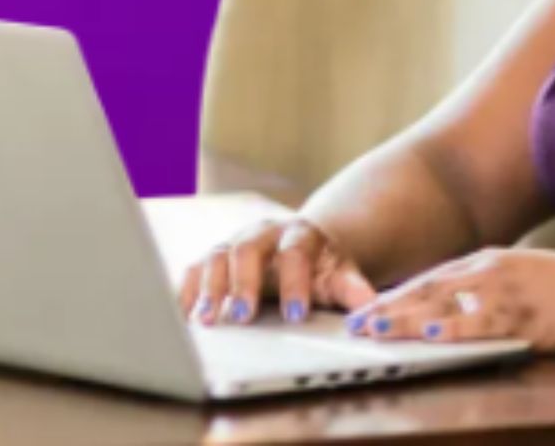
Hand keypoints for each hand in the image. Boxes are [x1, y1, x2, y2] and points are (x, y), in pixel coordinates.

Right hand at [178, 215, 377, 326]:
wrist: (301, 247)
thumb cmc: (320, 268)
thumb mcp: (341, 276)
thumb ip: (354, 289)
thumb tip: (371, 307)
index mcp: (299, 236)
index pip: (295, 254)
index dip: (295, 283)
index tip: (295, 315)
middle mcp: (263, 233)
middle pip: (248, 249)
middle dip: (243, 283)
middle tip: (241, 316)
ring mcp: (235, 243)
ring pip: (216, 257)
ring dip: (210, 289)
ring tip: (207, 321)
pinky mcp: (214, 259)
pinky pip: (194, 269)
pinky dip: (186, 291)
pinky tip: (183, 316)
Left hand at [345, 247, 554, 353]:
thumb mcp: (524, 275)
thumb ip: (489, 285)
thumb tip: (455, 306)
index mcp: (491, 259)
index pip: (433, 277)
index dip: (398, 293)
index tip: (368, 306)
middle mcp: (492, 271)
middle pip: (428, 289)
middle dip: (388, 306)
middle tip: (355, 322)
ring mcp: (505, 293)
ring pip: (443, 306)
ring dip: (404, 319)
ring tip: (373, 330)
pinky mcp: (522, 316)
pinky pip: (477, 325)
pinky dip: (449, 329)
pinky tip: (425, 335)